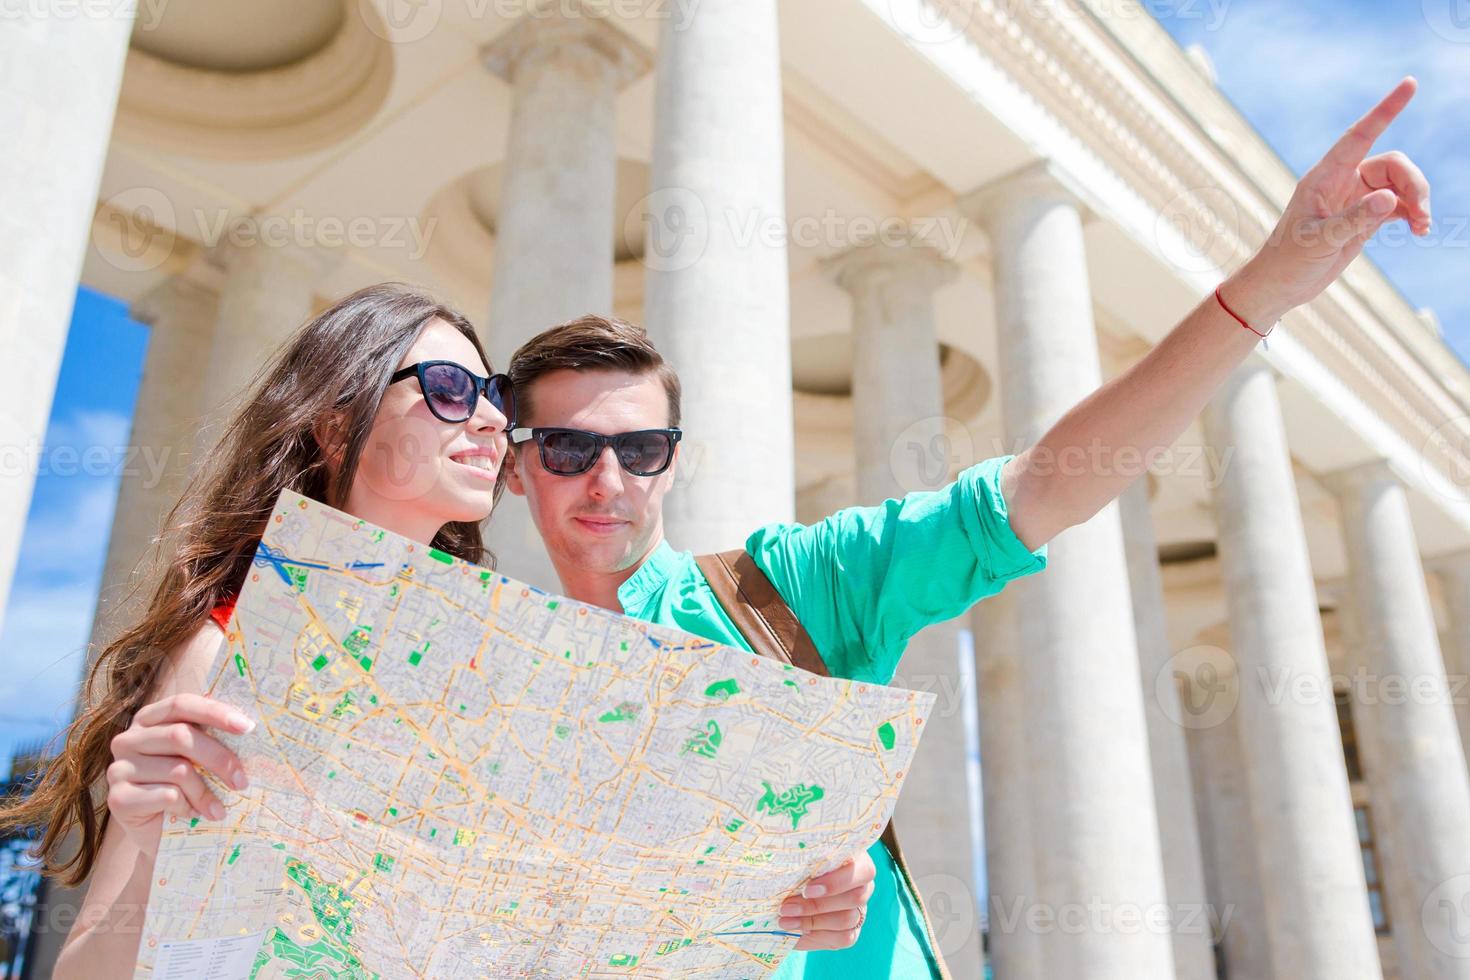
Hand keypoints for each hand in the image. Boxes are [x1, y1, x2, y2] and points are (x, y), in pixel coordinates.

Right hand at [106, 693, 252, 858]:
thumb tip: (247, 719)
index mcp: (149, 720)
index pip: (181, 704)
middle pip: (180, 736)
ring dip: (206, 792)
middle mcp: (128, 739)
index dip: (215, 712)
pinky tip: (192, 815)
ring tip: (219, 809)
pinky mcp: (117, 798)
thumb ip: (212, 735)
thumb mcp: (200, 758)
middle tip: (242, 781)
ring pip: (177, 769)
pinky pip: (166, 795)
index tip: (248, 727)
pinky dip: (187, 806)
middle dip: (219, 759)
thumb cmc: (188, 789)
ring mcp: (118, 768)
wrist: (163, 837)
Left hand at [778, 849, 876, 950]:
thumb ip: (797, 857)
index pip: (863, 870)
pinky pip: (844, 937)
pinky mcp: (852, 931)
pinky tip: (797, 931)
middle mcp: (863, 885)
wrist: (790, 892)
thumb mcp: (796, 857)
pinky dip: (818, 935)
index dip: (837, 882)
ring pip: (848, 919)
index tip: (806, 889)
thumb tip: (779, 861)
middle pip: (856, 897)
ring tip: (785, 920)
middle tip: (786, 907)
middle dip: (817, 905)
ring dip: (812, 921)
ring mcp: (860, 909)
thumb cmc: (794, 865)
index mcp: (856, 859)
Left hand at [1233, 76, 1430, 324]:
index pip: (1360, 135)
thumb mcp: (1319, 241)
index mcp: (1324, 177)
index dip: (1386, 110)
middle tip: (1421, 214)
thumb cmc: (1288, 262)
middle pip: (1392, 165)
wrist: (1280, 286)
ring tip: (1422, 227)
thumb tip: (1391, 199)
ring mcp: (1354, 198)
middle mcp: (1341, 181)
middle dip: (1413, 184)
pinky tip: (1418, 230)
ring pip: (1399, 183)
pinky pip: (1398, 203)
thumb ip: (1354, 220)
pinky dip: (1412, 212)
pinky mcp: (1364, 216)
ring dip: (1417, 200)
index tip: (1410, 84)